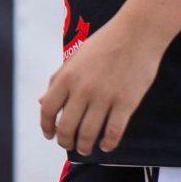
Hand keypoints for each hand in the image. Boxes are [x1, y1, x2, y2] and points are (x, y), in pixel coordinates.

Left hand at [39, 22, 163, 155]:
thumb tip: (43, 102)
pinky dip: (108, 144)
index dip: (46, 126)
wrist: (138, 33)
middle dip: (65, 141)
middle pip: (67, 128)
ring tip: (86, 149)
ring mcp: (105, 97)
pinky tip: (106, 145)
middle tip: (69, 144)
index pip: (48, 110)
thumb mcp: (76, 56)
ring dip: (84, 147)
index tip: (50, 134)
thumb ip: (58, 79)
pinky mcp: (126, 103)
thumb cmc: (107, 42)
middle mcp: (83, 88)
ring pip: (88, 134)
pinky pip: (113, 132)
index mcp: (68, 76)